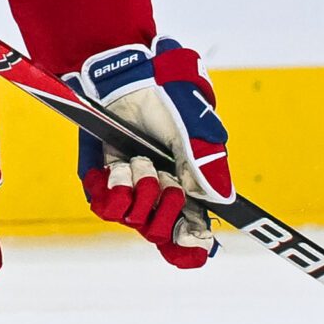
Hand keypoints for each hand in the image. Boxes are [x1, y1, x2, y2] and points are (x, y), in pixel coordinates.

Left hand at [70, 41, 233, 269]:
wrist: (125, 76)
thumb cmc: (166, 98)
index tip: (194, 241)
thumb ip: (205, 165)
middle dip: (166, 207)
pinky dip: (112, 189)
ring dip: (139, 191)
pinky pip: (103, 206)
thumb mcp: (193, 130)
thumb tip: (222, 201)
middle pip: (161, 233)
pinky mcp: (101, 180)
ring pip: (133, 220)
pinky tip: (116, 166)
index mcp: (188, 187)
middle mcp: (158, 194)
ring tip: (138, 161)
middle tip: (165, 176)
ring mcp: (129, 189)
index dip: (193, 246)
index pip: (192, 232)